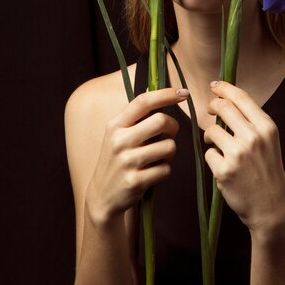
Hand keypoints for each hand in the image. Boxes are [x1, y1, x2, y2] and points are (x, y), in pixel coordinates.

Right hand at [86, 87, 187, 227]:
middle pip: (161, 121)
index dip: (165, 94)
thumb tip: (156, 88)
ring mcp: (127, 162)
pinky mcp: (135, 181)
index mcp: (115, 125)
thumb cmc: (117, 159)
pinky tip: (153, 172)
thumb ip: (136, 116)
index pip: (143, 102)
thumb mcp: (118, 134)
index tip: (183, 93)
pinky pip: (166, 169)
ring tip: (159, 156)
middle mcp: (119, 140)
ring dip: (170, 151)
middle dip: (173, 127)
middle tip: (169, 134)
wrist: (102, 196)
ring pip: (169, 146)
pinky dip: (164, 170)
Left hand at [204, 81, 284, 236]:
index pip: (240, 97)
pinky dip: (213, 157)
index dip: (224, 87)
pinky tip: (224, 167)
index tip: (214, 85)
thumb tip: (225, 99)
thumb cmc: (267, 169)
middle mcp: (253, 137)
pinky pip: (208, 153)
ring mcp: (238, 154)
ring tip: (220, 146)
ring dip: (211, 136)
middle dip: (212, 106)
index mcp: (266, 127)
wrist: (272, 206)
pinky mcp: (224, 170)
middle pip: (222, 108)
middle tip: (210, 110)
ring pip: (211, 131)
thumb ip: (251, 121)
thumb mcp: (268, 140)